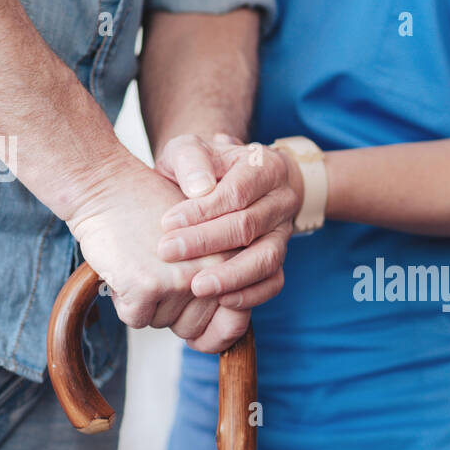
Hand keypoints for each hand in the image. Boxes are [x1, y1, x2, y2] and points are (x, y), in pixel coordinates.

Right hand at [63, 153, 249, 352]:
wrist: (109, 187)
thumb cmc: (153, 217)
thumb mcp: (200, 244)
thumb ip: (217, 283)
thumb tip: (221, 337)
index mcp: (234, 259)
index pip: (236, 322)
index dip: (214, 334)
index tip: (196, 333)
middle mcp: (215, 270)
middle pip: (194, 328)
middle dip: (171, 314)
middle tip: (155, 276)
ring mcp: (183, 279)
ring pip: (162, 324)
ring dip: (146, 306)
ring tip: (139, 265)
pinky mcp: (149, 285)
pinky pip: (137, 319)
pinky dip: (124, 302)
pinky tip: (122, 271)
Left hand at [157, 135, 300, 307]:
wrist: (228, 180)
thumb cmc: (206, 166)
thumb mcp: (191, 148)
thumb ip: (191, 158)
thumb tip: (199, 189)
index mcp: (265, 166)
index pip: (237, 192)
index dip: (203, 211)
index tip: (166, 223)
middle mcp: (282, 200)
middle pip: (249, 226)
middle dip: (206, 243)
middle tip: (168, 253)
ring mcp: (283, 232)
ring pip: (267, 258)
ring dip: (231, 276)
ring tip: (198, 287)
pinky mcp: (278, 257)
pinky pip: (274, 281)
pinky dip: (251, 294)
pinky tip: (222, 300)